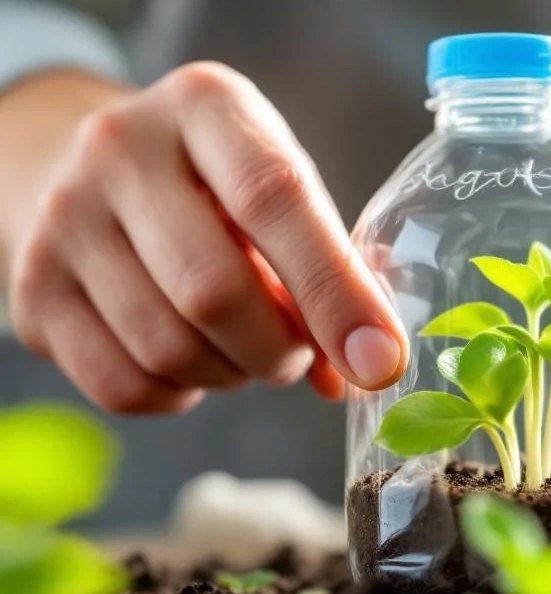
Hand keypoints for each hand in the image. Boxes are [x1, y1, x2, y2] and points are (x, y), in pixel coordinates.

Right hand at [1, 64, 406, 413]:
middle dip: (280, 350)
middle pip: (214, 291)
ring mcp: (62, 221)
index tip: (379, 359)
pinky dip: (179, 395)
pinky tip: (192, 362)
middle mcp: (119, 150)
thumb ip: (333, 265)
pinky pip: (123, 384)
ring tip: (245, 349)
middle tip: (298, 354)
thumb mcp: (280, 189)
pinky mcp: (32, 292)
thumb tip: (367, 366)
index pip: (275, 198)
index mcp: (204, 106)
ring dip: (233, 374)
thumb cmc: (216, 188)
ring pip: (169, 348)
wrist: (89, 175)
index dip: (335, 291)